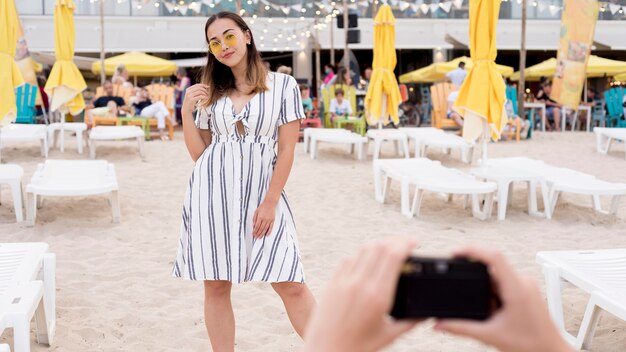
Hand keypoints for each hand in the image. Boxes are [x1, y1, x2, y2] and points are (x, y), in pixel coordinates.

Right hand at [182, 84, 208, 115]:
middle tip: (208, 93)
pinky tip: (206, 98)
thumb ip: (196, 91)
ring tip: (207, 96)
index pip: (197, 85)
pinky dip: (204, 97)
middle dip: (205, 90)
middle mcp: (188, 91)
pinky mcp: (191, 100)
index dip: (203, 85)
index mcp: (188, 89)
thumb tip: (205, 87)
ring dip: (205, 93)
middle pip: (199, 88)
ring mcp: (189, 95)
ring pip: (200, 91)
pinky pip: (200, 96)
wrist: (186, 109)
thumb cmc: (190, 102)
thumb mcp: (192, 95)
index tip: (208, 87)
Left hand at [252, 200, 276, 237]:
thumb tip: (253, 225)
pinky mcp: (273, 220)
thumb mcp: (256, 211)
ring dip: (262, 234)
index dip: (254, 231)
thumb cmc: (263, 207)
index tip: (253, 234)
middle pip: (261, 228)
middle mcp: (265, 219)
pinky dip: (269, 232)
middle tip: (255, 237)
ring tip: (259, 238)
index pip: (257, 226)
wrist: (270, 203)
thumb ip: (254, 218)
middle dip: (258, 234)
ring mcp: (269, 220)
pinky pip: (271, 227)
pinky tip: (267, 235)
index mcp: (260, 217)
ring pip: (265, 229)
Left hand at [304, 237, 419, 351]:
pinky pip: (348, 259)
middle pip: (380, 246)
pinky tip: (367, 260)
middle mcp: (360, 284)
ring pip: (363, 249)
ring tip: (388, 249)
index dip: (406, 243)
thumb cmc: (356, 347)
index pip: (394, 256)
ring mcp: (344, 281)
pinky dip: (360, 255)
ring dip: (378, 245)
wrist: (326, 351)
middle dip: (396, 240)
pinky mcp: (332, 283)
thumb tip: (426, 315)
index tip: (415, 242)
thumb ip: (410, 323)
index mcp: (378, 296)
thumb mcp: (389, 336)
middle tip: (405, 243)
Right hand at [434, 247, 572, 351]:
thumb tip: (441, 324)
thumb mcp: (490, 336)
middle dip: (478, 285)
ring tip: (494, 316)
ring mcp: (527, 285)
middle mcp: (524, 282)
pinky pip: (504, 285)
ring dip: (487, 293)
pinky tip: (499, 314)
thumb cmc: (532, 346)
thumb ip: (461, 329)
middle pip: (491, 269)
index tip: (456, 252)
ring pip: (497, 279)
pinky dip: (494, 297)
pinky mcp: (527, 291)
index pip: (494, 257)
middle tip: (478, 305)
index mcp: (517, 289)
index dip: (472, 251)